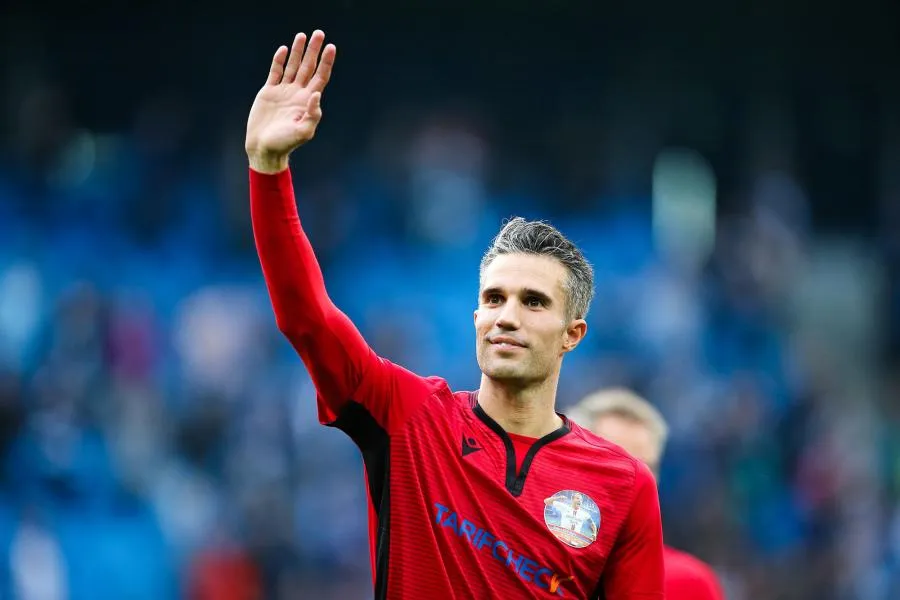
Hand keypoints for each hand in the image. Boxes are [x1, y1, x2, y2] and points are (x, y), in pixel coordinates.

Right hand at [245, 30, 335, 172]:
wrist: (264, 148)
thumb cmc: (285, 144)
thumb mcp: (304, 132)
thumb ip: (313, 115)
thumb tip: (316, 94)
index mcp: (308, 101)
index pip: (321, 77)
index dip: (326, 62)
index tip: (331, 47)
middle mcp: (298, 94)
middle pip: (309, 67)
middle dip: (314, 50)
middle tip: (319, 33)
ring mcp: (284, 92)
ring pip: (293, 66)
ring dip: (298, 51)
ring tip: (302, 35)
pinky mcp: (269, 92)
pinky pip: (276, 72)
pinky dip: (279, 61)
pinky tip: (284, 50)